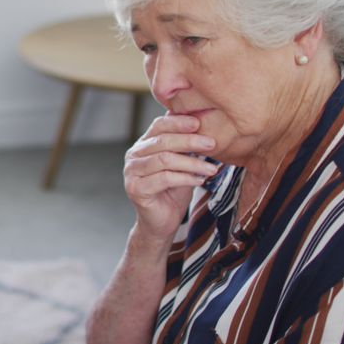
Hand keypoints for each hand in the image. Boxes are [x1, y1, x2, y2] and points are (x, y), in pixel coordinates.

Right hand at [124, 114, 217, 243]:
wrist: (162, 222)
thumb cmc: (173, 192)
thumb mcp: (182, 164)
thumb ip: (185, 146)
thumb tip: (204, 121)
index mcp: (143, 145)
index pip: (158, 125)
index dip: (178, 122)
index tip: (200, 123)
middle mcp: (133, 156)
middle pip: (163, 141)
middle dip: (190, 141)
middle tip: (212, 144)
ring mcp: (132, 172)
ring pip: (165, 160)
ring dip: (192, 163)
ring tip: (211, 168)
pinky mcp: (136, 189)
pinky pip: (164, 178)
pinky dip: (186, 178)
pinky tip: (200, 180)